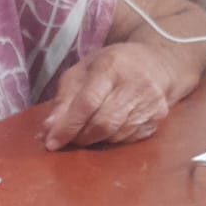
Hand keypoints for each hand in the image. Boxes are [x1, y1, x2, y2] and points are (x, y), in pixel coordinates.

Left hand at [42, 42, 180, 150]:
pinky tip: (108, 128)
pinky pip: (128, 139)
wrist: (156, 63)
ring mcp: (151, 102)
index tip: (51, 143)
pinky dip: (112, 139)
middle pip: (103, 124)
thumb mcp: (82, 71)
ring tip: (86, 132)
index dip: (68, 126)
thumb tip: (47, 130)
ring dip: (95, 140)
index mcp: (111, 66)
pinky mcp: (158, 117)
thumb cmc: (112, 66)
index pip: (87, 102)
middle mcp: (135, 84)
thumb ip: (63, 99)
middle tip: (68, 139)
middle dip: (80, 137)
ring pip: (115, 135)